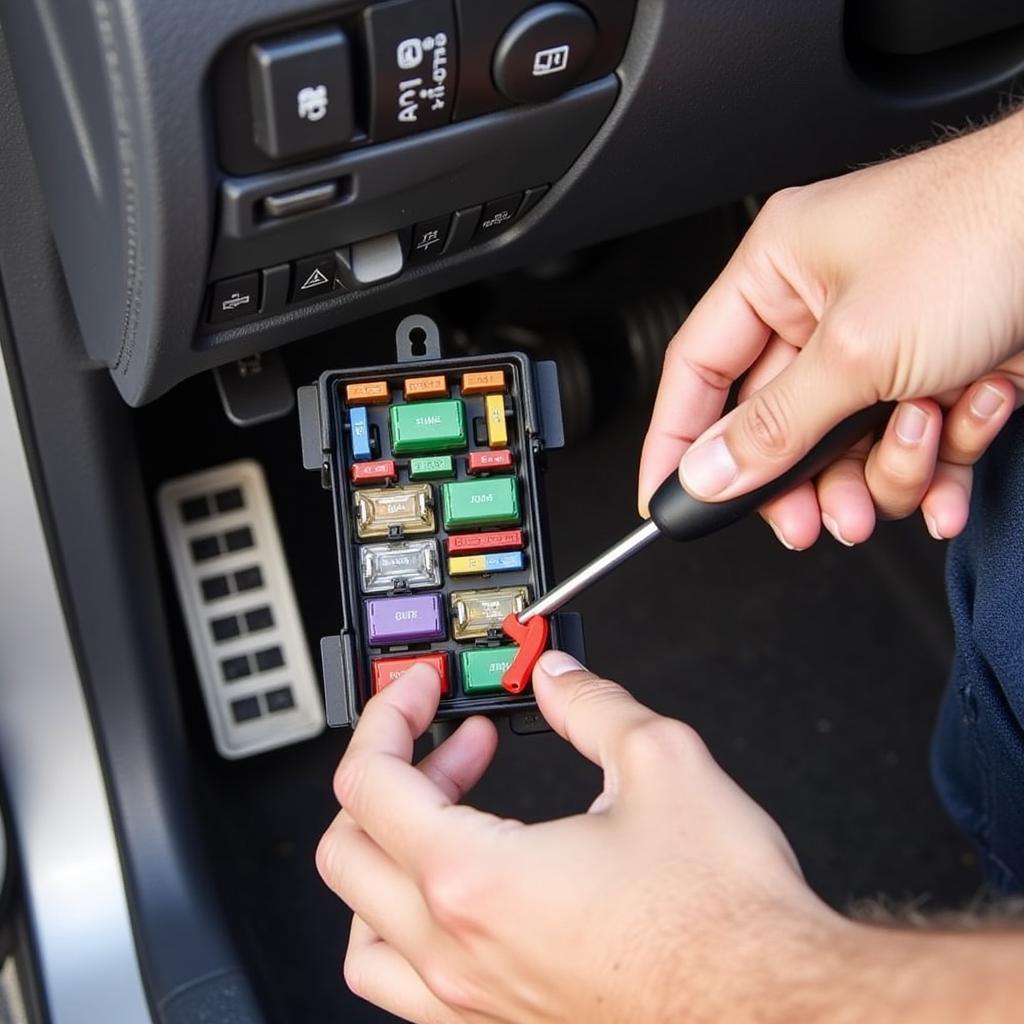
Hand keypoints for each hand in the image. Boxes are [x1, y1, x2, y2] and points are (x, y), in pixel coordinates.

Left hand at [315, 655, 852, 1022]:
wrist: (775, 1009)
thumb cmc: (723, 919)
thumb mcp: (661, 762)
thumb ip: (591, 703)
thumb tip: (557, 678)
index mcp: (476, 880)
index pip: (369, 784)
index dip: (387, 717)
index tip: (420, 693)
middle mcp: (458, 951)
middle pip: (348, 851)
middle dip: (392, 773)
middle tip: (456, 744)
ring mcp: (474, 1002)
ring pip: (362, 935)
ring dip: (382, 859)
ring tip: (440, 817)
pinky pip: (408, 985)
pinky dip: (408, 927)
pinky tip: (469, 892)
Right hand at [639, 109, 1023, 548]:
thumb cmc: (990, 228)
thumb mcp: (860, 347)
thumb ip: (775, 425)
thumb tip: (707, 473)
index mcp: (779, 273)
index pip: (696, 369)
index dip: (676, 441)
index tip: (666, 500)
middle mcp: (825, 307)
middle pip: (777, 426)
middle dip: (805, 478)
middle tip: (812, 520)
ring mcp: (887, 342)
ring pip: (848, 447)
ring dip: (888, 467)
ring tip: (923, 442)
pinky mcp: (941, 371)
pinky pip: (914, 445)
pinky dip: (941, 464)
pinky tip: (964, 445)